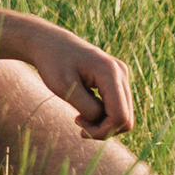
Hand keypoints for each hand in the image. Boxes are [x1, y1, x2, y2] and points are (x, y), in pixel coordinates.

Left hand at [22, 21, 135, 138]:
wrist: (48, 42)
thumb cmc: (53, 63)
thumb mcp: (64, 87)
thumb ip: (87, 108)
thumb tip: (106, 122)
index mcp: (110, 72)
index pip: (120, 116)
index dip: (103, 131)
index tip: (79, 127)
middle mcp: (121, 72)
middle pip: (125, 119)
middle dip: (103, 129)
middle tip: (78, 122)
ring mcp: (121, 74)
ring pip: (124, 115)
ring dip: (103, 123)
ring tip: (80, 116)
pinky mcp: (117, 79)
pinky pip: (118, 107)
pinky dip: (104, 116)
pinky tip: (84, 110)